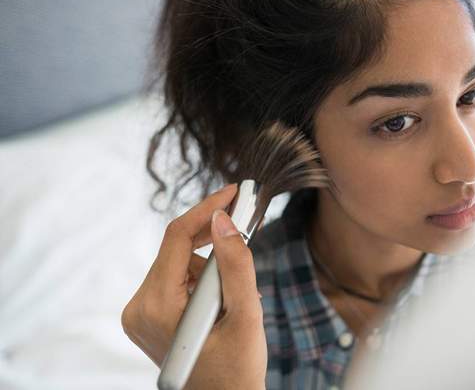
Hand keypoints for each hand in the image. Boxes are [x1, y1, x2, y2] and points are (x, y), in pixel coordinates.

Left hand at [121, 184, 266, 389]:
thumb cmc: (237, 369)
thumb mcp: (245, 315)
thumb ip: (236, 265)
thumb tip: (224, 219)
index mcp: (156, 306)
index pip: (177, 237)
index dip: (207, 209)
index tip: (235, 191)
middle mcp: (139, 307)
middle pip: (178, 249)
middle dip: (216, 248)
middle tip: (247, 246)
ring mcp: (141, 313)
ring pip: (181, 264)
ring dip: (213, 271)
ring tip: (235, 302)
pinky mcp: (149, 316)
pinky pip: (177, 280)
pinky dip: (203, 282)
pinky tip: (221, 306)